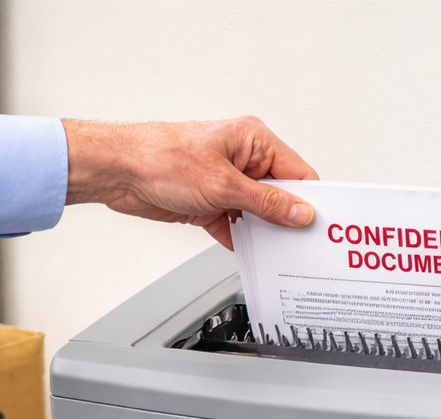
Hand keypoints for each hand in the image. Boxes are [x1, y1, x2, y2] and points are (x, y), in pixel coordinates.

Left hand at [62, 116, 316, 248]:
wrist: (121, 172)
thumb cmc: (161, 158)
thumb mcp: (224, 185)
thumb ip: (266, 203)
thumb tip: (299, 212)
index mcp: (253, 140)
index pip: (297, 173)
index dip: (310, 201)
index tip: (320, 228)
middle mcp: (244, 159)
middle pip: (281, 196)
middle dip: (289, 221)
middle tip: (303, 247)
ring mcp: (228, 183)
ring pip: (260, 215)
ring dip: (266, 234)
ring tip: (279, 255)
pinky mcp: (213, 204)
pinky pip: (239, 227)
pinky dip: (244, 242)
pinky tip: (252, 256)